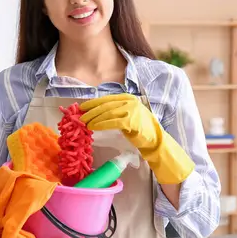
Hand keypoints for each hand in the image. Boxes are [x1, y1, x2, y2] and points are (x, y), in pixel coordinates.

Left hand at [80, 94, 194, 183]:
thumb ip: (115, 111)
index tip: (82, 108)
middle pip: (105, 105)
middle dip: (91, 111)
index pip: (106, 99)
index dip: (93, 103)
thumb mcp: (127, 114)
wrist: (155, 139)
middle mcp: (129, 101)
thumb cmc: (140, 128)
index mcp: (127, 98)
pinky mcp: (131, 121)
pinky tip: (94, 127)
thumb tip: (96, 113)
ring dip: (94, 118)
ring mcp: (131, 110)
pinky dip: (101, 124)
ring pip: (107, 113)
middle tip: (81, 117)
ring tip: (85, 123)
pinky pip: (112, 122)